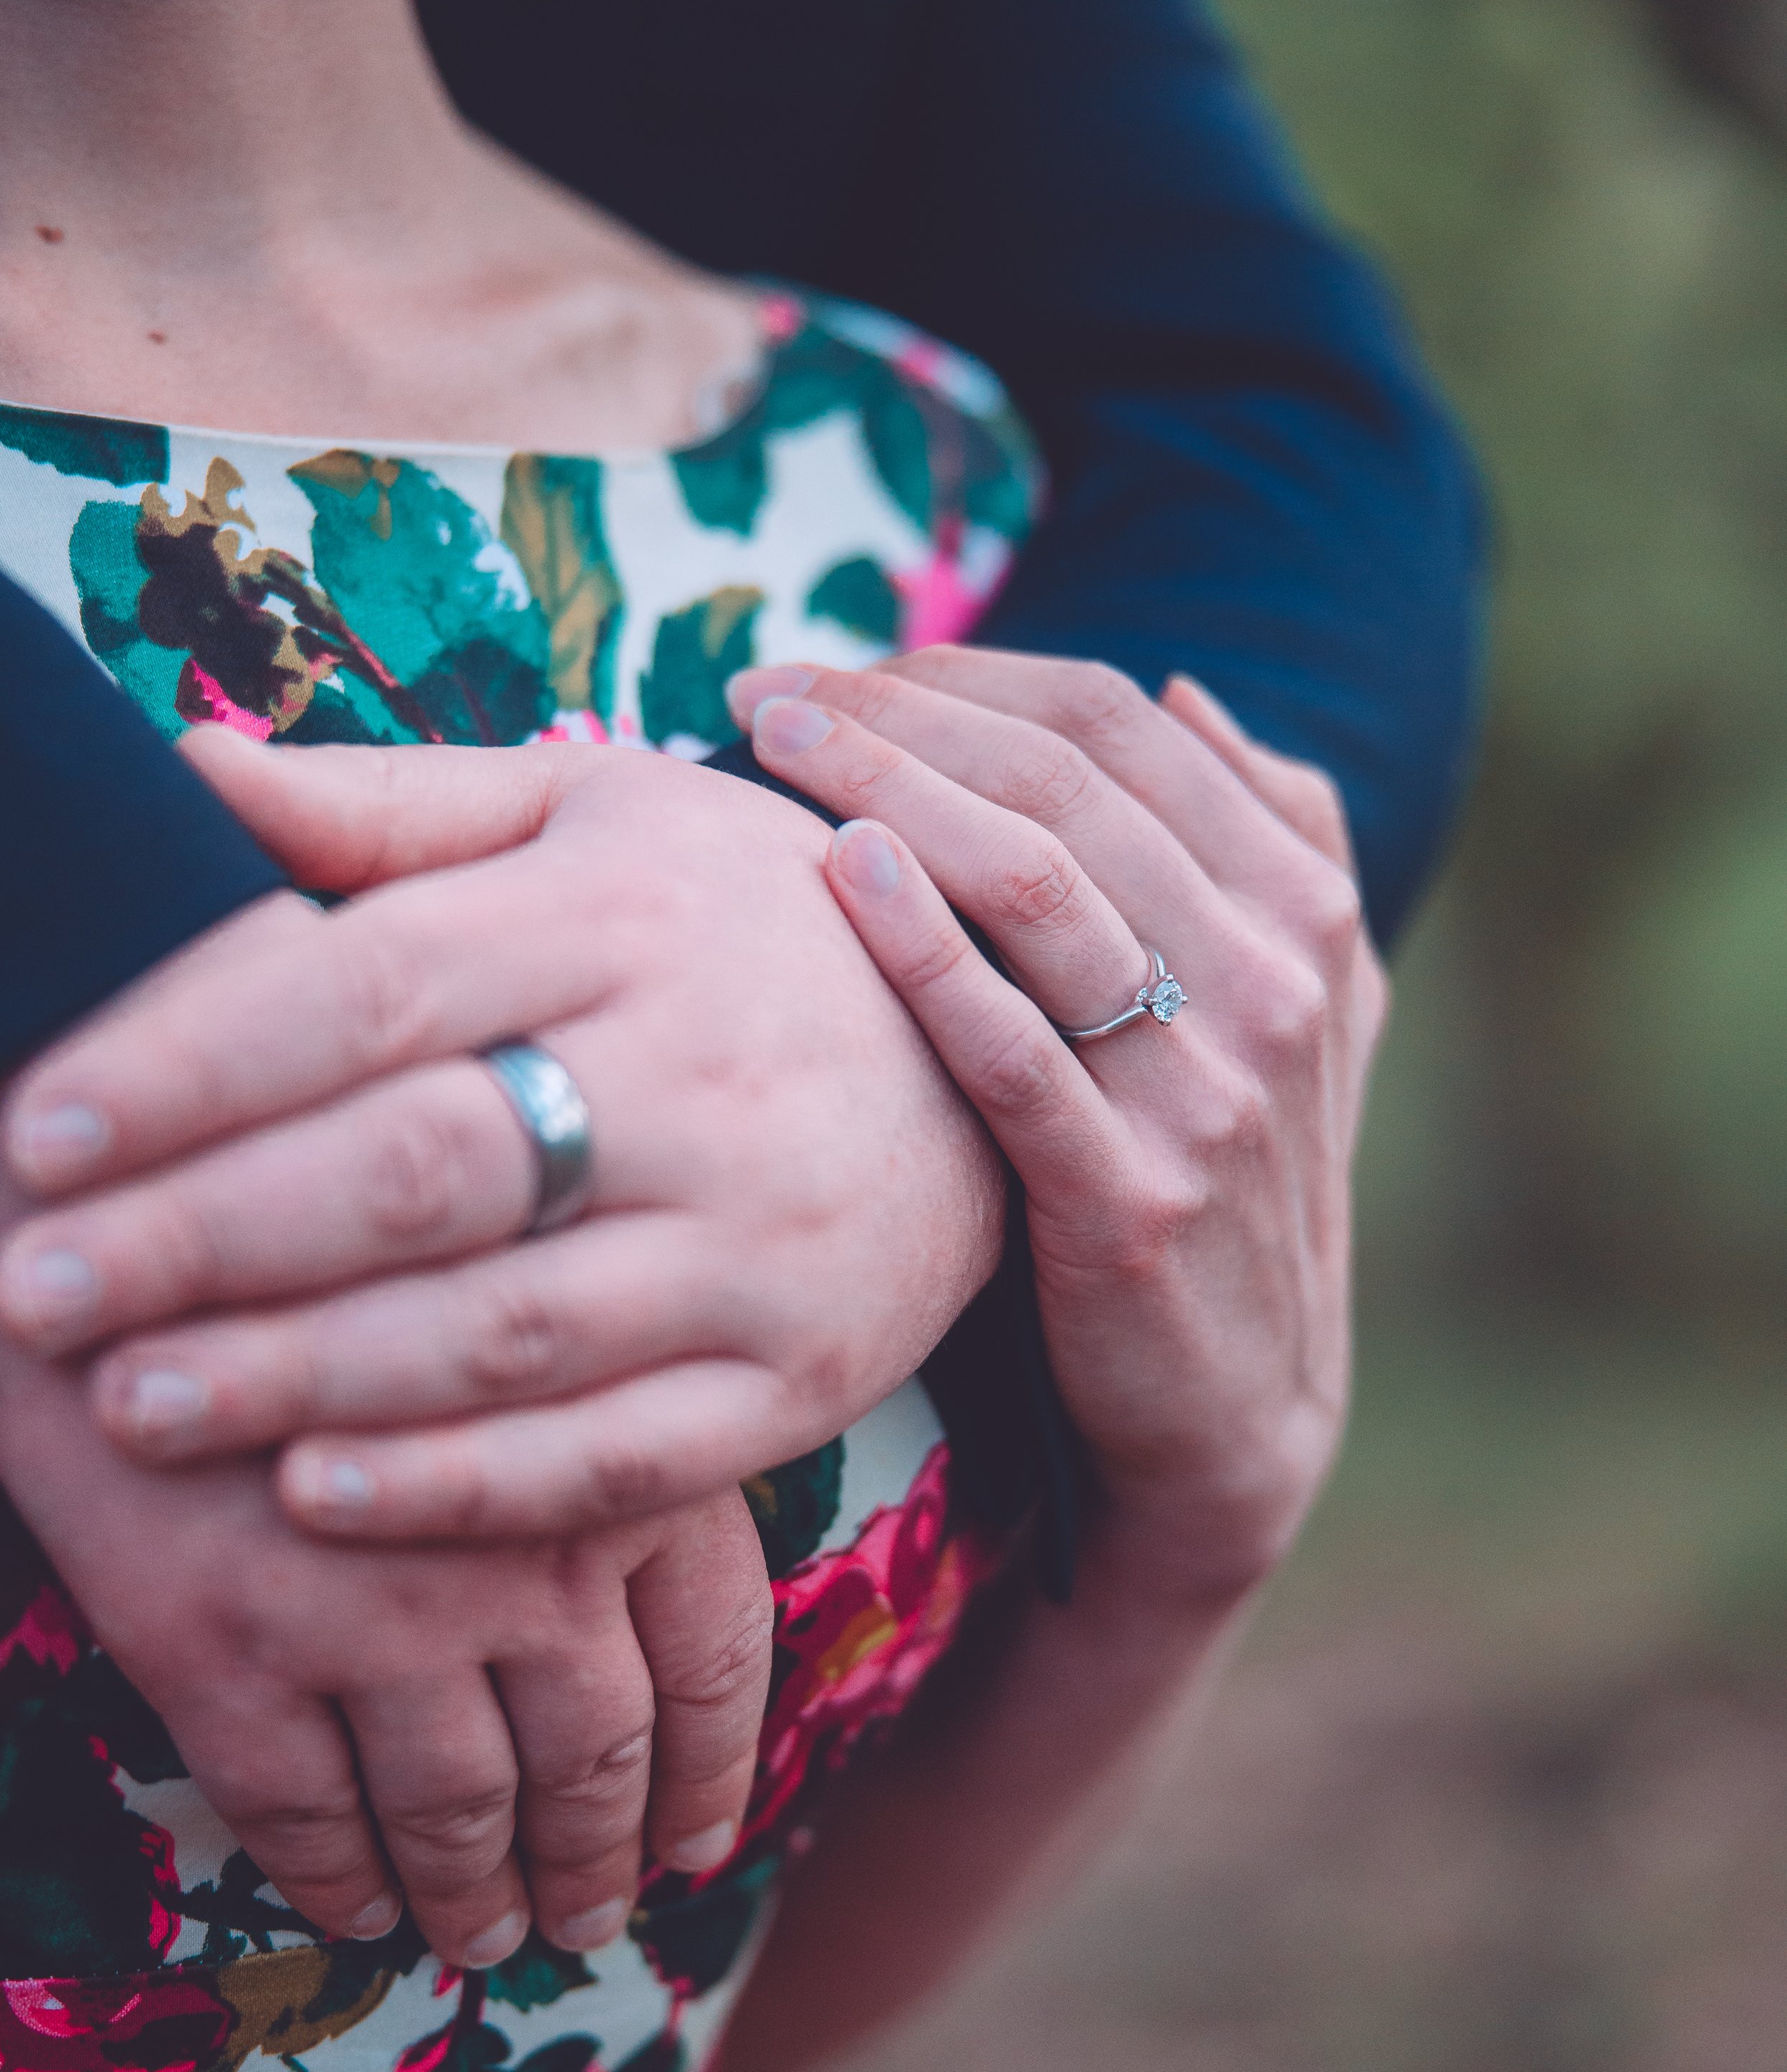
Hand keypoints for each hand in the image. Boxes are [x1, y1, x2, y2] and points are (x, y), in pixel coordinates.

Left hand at [0, 731, 1000, 1537]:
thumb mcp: (594, 820)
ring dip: (297, 1379)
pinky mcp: (801, 1376)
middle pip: (418, 1169)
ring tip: (128, 1406)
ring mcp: (764, 1241)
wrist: (996, 1052)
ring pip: (503, 1328)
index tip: (43, 1134)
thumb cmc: (741, 926)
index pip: (370, 985)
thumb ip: (387, 808)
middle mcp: (703, 1074)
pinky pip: (617, 1454)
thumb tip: (171, 764)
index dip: (188, 1066)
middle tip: (33, 1294)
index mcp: (624, 911)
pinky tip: (311, 1497)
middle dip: (203, 1241)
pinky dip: (461, 1486)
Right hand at [0, 1124, 773, 1968]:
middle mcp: (521, 1554)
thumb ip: (599, 1430)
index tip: (702, 1836)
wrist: (109, 1209)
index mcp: (618, 1459)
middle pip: (597, 1758)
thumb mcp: (527, 1306)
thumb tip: (652, 1579)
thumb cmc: (333, 1240)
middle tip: (595, 1913)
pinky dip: (339, 1879)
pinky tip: (355, 1906)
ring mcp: (373, 1615)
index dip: (714, 1769)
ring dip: (480, 1893)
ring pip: (459, 1810)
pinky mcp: (224, 1651)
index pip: (713, 1657)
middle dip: (600, 1856)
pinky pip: (302, 1815)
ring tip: (492, 1933)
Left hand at [728, 649, 1387, 1600]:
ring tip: (765, 749)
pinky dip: (925, 947)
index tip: (842, 665)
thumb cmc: (1234, 1179)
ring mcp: (1205, 1090)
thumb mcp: (1308, 1003)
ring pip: (1038, 884)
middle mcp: (1270, 980)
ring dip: (888, 789)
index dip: (968, 670)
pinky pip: (1011, 1046)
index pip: (1120, 721)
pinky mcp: (1127, 1196)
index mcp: (1303, 905)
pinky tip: (839, 871)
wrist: (1233, 1406)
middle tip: (764, 688)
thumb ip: (1275, 838)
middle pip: (1064, 780)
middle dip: (899, 710)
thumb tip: (1185, 688)